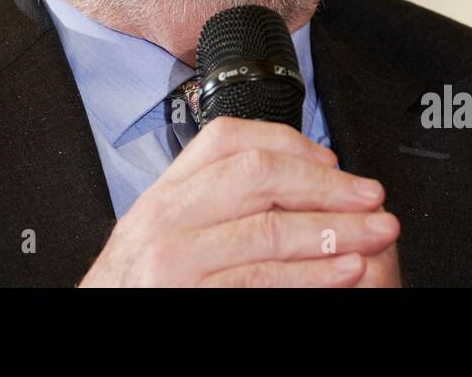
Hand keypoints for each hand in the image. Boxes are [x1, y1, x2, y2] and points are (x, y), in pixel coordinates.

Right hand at [77, 116, 400, 286]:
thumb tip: (296, 185)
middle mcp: (165, 216)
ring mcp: (173, 257)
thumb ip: (216, 205)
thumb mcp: (167, 233)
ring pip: (269, 227)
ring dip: (335, 229)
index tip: (332, 162)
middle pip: (259, 174)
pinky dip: (314, 273)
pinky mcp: (185, 295)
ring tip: (376, 232)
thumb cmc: (139, 290)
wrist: (96, 334)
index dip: (291, 143)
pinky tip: (346, 269)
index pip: (229, 137)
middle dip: (326, 184)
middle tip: (370, 196)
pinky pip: (262, 278)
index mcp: (166, 192)